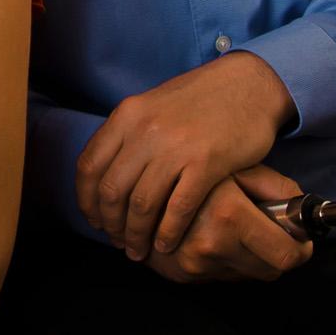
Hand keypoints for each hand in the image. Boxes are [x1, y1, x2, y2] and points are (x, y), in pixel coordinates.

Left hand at [76, 52, 294, 256]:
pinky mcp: (207, 163)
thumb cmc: (201, 98)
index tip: (95, 220)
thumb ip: (128, 134)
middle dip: (111, 224)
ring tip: (138, 250)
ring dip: (137, 234)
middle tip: (118, 241)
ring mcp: (175, 147)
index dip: (87, 200)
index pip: (89, 166)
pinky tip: (166, 244)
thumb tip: (106, 174)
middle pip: (112, 190)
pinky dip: (168, 231)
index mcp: (127, 115)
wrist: (248, 84)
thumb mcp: (153, 105)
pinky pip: (178, 207)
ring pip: (142, 204)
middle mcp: (145, 130)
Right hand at [139, 165, 315, 283]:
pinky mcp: (179, 274)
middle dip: (277, 254)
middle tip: (272, 232)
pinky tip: (216, 237)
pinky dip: (225, 262)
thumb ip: (277, 188)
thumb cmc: (196, 165)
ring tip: (239, 230)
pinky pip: (220, 277)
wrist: (136, 179)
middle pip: (270, 272)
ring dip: (250, 259)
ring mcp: (192, 263)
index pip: (285, 256)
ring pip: (246, 276)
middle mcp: (209, 245)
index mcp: (229, 216)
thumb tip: (302, 211)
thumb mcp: (240, 167)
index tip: (301, 241)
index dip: (300, 249)